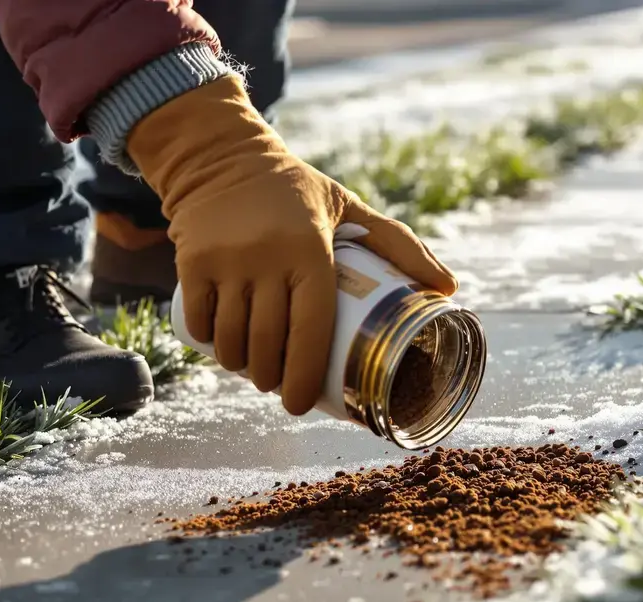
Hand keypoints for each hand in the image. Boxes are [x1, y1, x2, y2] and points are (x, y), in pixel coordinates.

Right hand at [127, 75, 457, 414]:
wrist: (222, 156)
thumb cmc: (294, 191)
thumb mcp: (349, 207)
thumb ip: (399, 243)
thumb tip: (450, 288)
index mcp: (312, 250)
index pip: (311, 331)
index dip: (306, 377)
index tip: (303, 403)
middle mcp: (268, 257)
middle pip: (268, 346)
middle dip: (272, 379)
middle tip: (279, 386)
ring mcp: (226, 261)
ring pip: (231, 341)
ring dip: (241, 368)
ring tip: (253, 370)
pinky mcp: (192, 261)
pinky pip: (199, 322)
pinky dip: (209, 344)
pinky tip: (221, 349)